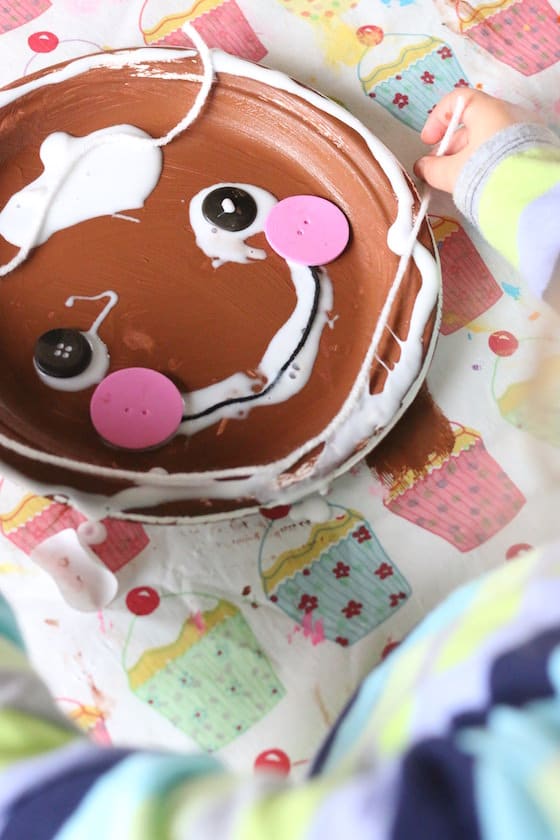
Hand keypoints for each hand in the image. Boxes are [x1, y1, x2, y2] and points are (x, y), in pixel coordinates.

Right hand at [414, 89, 541, 193]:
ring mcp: (522, 131)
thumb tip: (422, 166)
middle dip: (450, 147)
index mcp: (489, 110)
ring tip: (456, 180)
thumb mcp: (452, 172)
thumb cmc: (485, 173)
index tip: (428, 141)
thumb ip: (432, 168)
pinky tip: (476, 181)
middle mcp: (508, 114)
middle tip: (438, 170)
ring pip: (485, 138)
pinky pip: (500, 149)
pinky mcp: (530, 149)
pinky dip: (484, 160)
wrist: (527, 195)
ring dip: (466, 156)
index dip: (437, 119)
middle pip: (471, 124)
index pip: (458, 100)